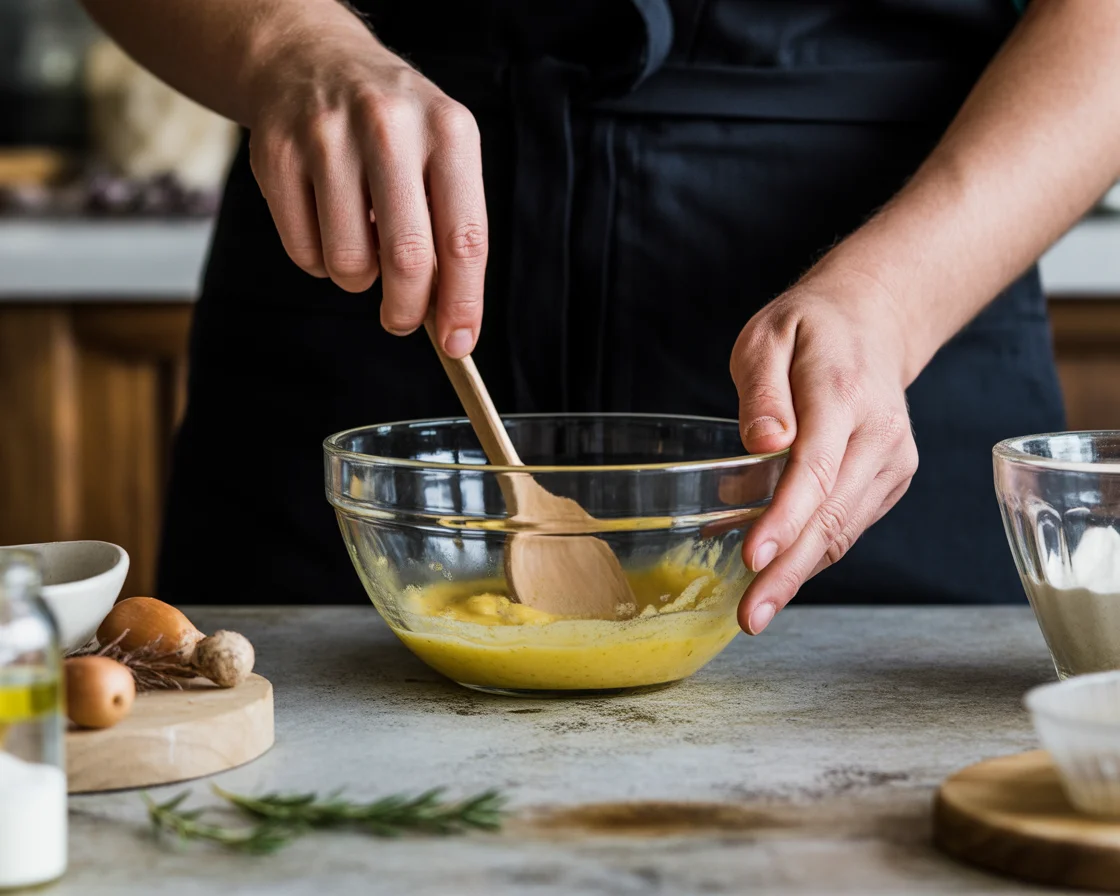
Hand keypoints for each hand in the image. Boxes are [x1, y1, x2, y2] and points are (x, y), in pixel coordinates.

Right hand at [246, 21, 486, 357]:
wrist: (310, 59)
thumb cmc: (393, 128)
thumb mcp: (441, 155)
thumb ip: (450, 229)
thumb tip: (450, 321)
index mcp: (448, 131)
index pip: (464, 238)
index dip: (463, 302)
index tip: (459, 343)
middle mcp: (390, 126)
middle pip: (406, 259)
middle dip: (407, 310)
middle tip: (402, 320)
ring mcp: (326, 137)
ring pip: (348, 263)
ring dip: (358, 278)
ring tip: (361, 243)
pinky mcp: (276, 154)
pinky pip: (304, 252)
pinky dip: (318, 260)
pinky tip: (326, 223)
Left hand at [730, 271, 919, 634]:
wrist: (872, 323)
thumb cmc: (807, 330)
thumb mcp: (767, 336)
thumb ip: (762, 390)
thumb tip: (763, 443)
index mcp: (844, 393)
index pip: (816, 467)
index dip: (784, 518)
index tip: (754, 558)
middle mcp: (879, 434)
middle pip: (832, 513)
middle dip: (789, 570)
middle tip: (750, 616)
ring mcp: (892, 460)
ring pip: (844, 529)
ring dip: (799, 572)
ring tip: (754, 608)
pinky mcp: (890, 480)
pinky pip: (848, 525)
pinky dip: (812, 551)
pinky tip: (776, 571)